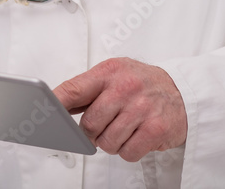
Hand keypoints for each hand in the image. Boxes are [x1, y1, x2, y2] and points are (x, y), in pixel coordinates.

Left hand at [53, 57, 186, 161]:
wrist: (183, 91)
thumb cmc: (142, 83)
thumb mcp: (115, 74)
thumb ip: (87, 89)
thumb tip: (56, 106)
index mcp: (109, 72)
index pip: (73, 89)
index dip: (55, 105)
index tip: (41, 114)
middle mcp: (125, 87)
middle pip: (89, 124)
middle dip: (91, 132)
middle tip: (102, 127)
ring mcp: (142, 108)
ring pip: (107, 142)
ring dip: (111, 142)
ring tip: (122, 129)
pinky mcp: (157, 129)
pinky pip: (127, 152)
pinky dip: (128, 150)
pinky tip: (136, 136)